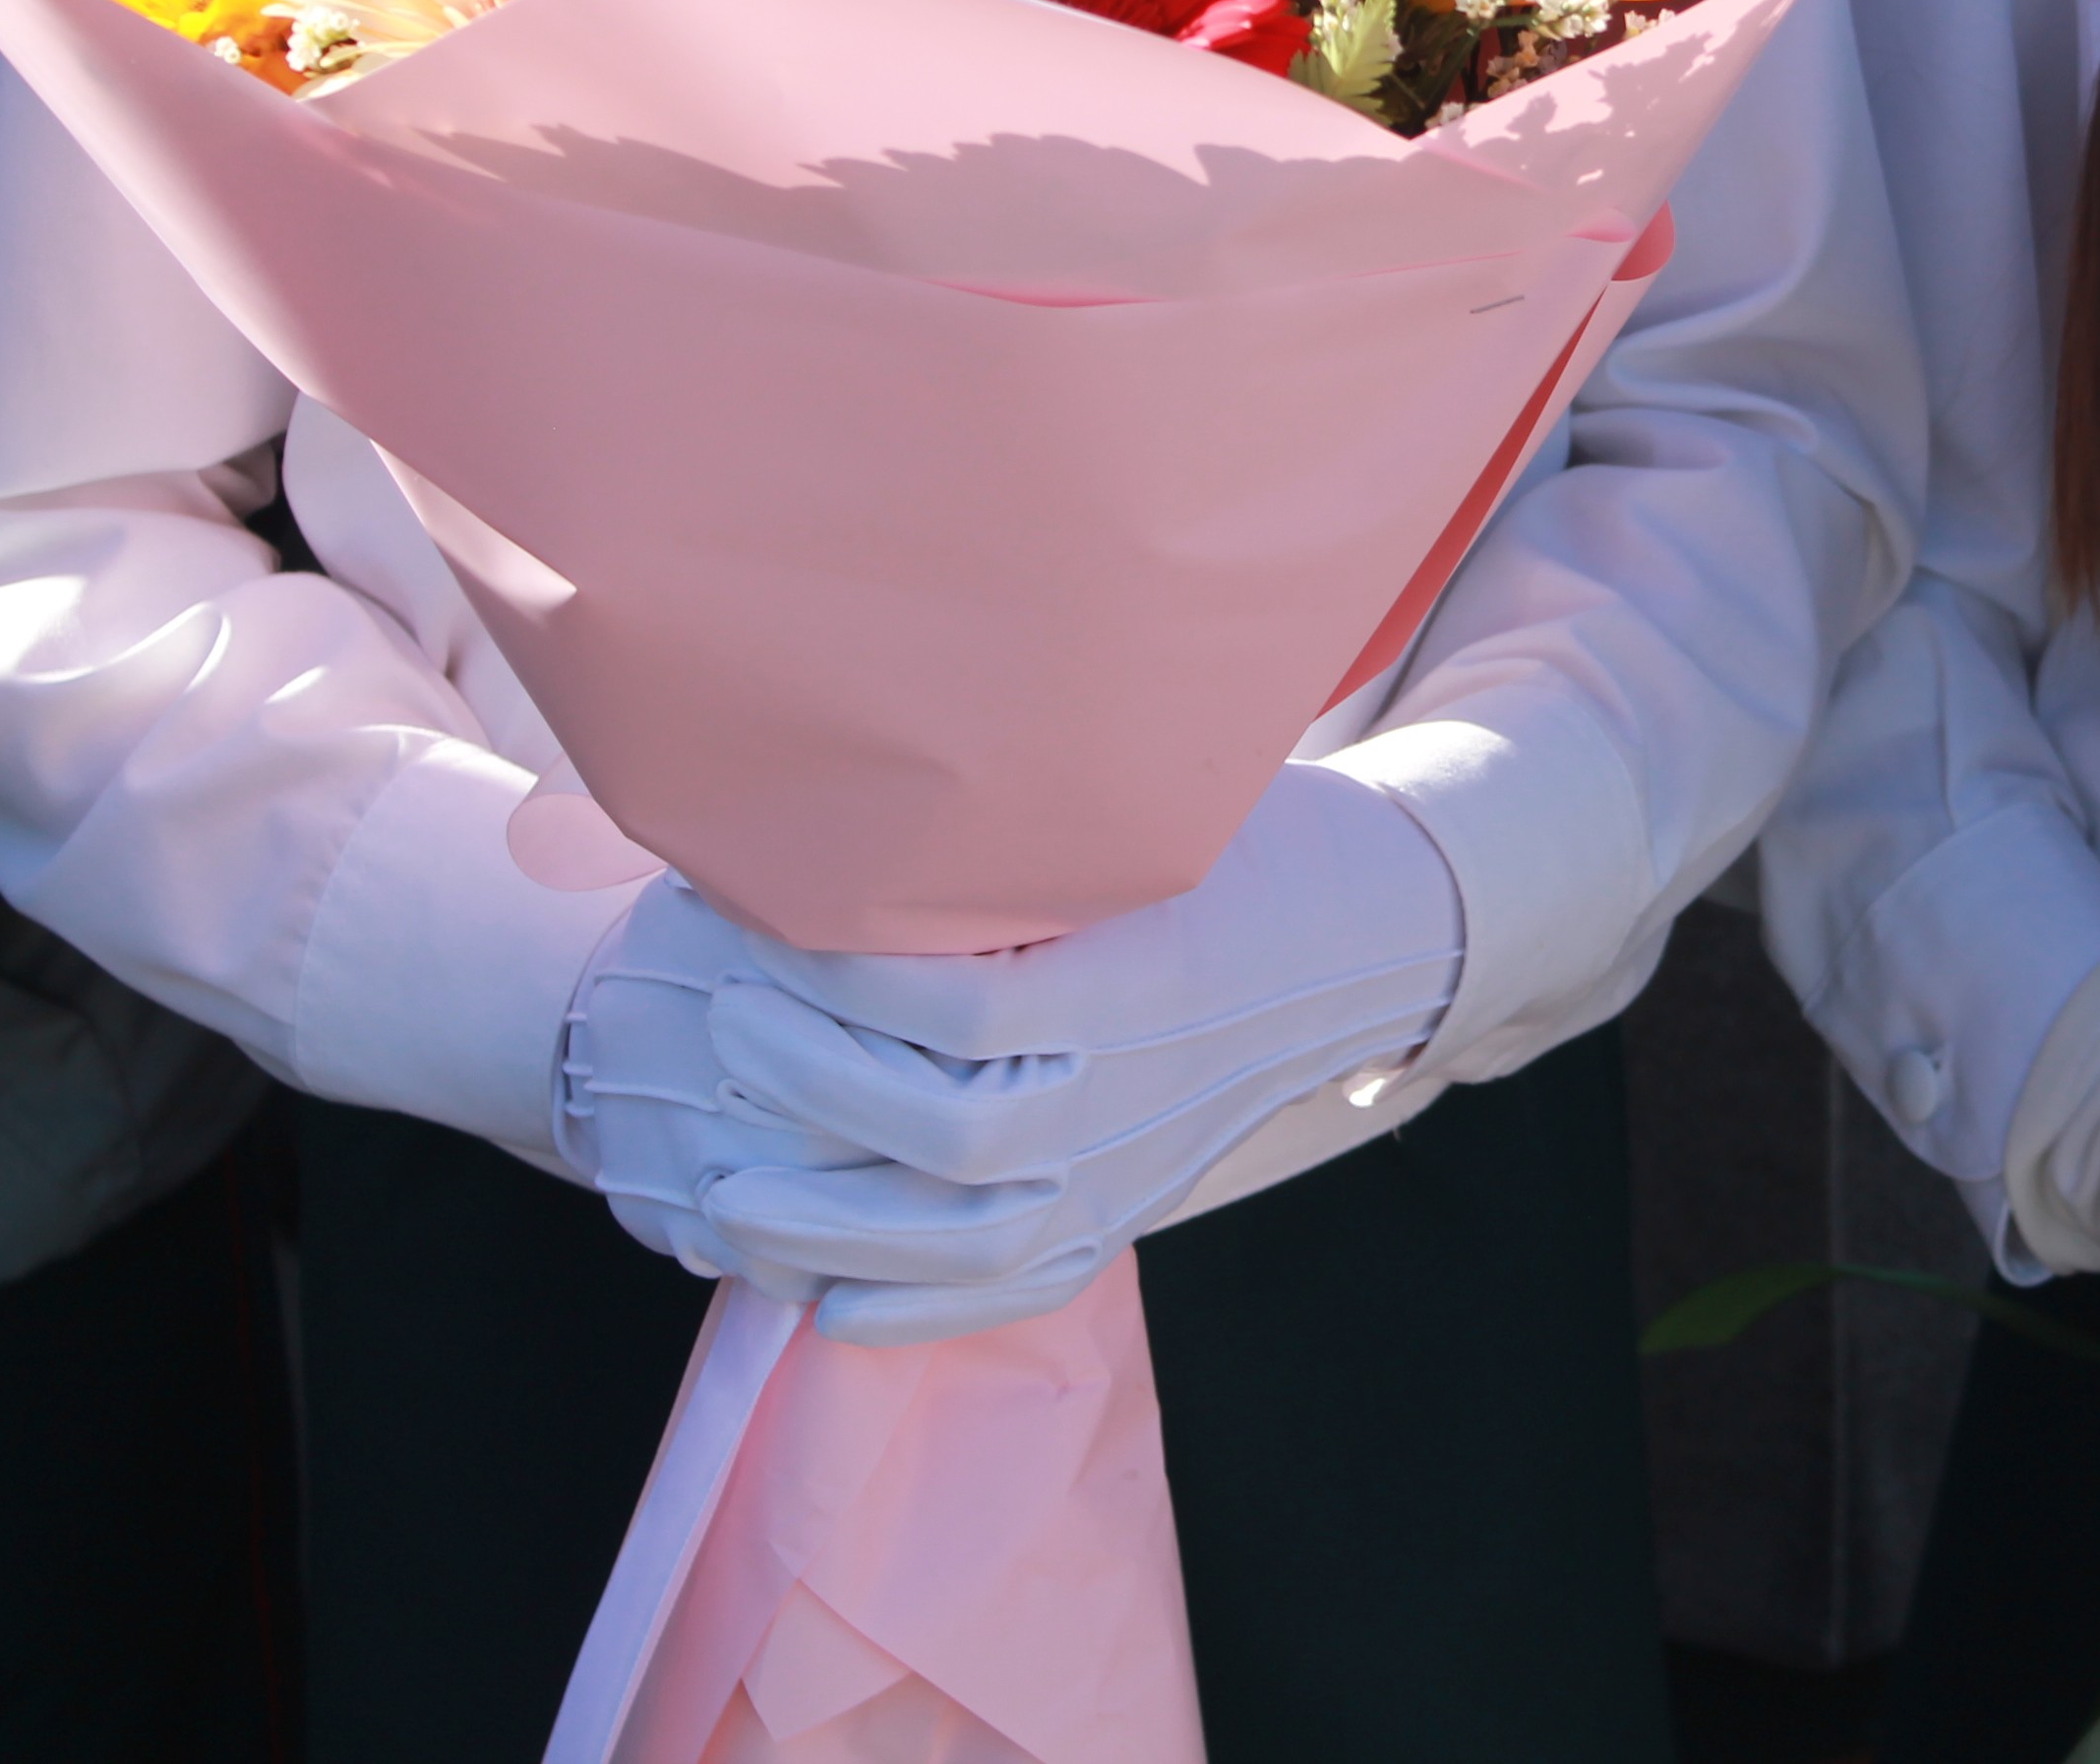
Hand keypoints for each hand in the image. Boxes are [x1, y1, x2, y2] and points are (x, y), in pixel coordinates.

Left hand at [573, 763, 1462, 1342]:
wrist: (1374, 933)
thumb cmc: (1252, 842)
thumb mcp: (1161, 807)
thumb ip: (1036, 820)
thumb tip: (870, 788)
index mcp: (1149, 976)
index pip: (970, 1006)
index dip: (849, 980)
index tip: (765, 925)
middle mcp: (1140, 1089)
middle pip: (950, 1134)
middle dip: (814, 1091)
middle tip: (725, 1028)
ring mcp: (1137, 1166)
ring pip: (966, 1239)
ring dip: (831, 1230)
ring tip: (725, 1192)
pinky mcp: (1132, 1209)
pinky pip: (1014, 1289)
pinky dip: (910, 1311)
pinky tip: (819, 1295)